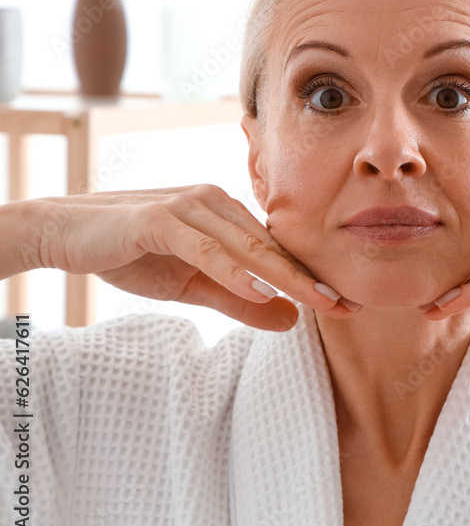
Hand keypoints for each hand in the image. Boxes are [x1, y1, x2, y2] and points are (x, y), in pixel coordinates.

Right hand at [25, 184, 357, 330]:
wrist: (65, 233)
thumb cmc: (132, 254)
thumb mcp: (192, 285)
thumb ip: (238, 301)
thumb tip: (289, 321)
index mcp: (227, 217)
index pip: (278, 251)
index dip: (312, 279)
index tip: (347, 305)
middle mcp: (215, 204)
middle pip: (273, 248)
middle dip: (312, 280)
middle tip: (348, 306)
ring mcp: (188, 207)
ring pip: (247, 247)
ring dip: (285, 277)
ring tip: (320, 303)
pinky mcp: (158, 218)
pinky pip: (204, 248)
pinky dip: (232, 271)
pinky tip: (259, 291)